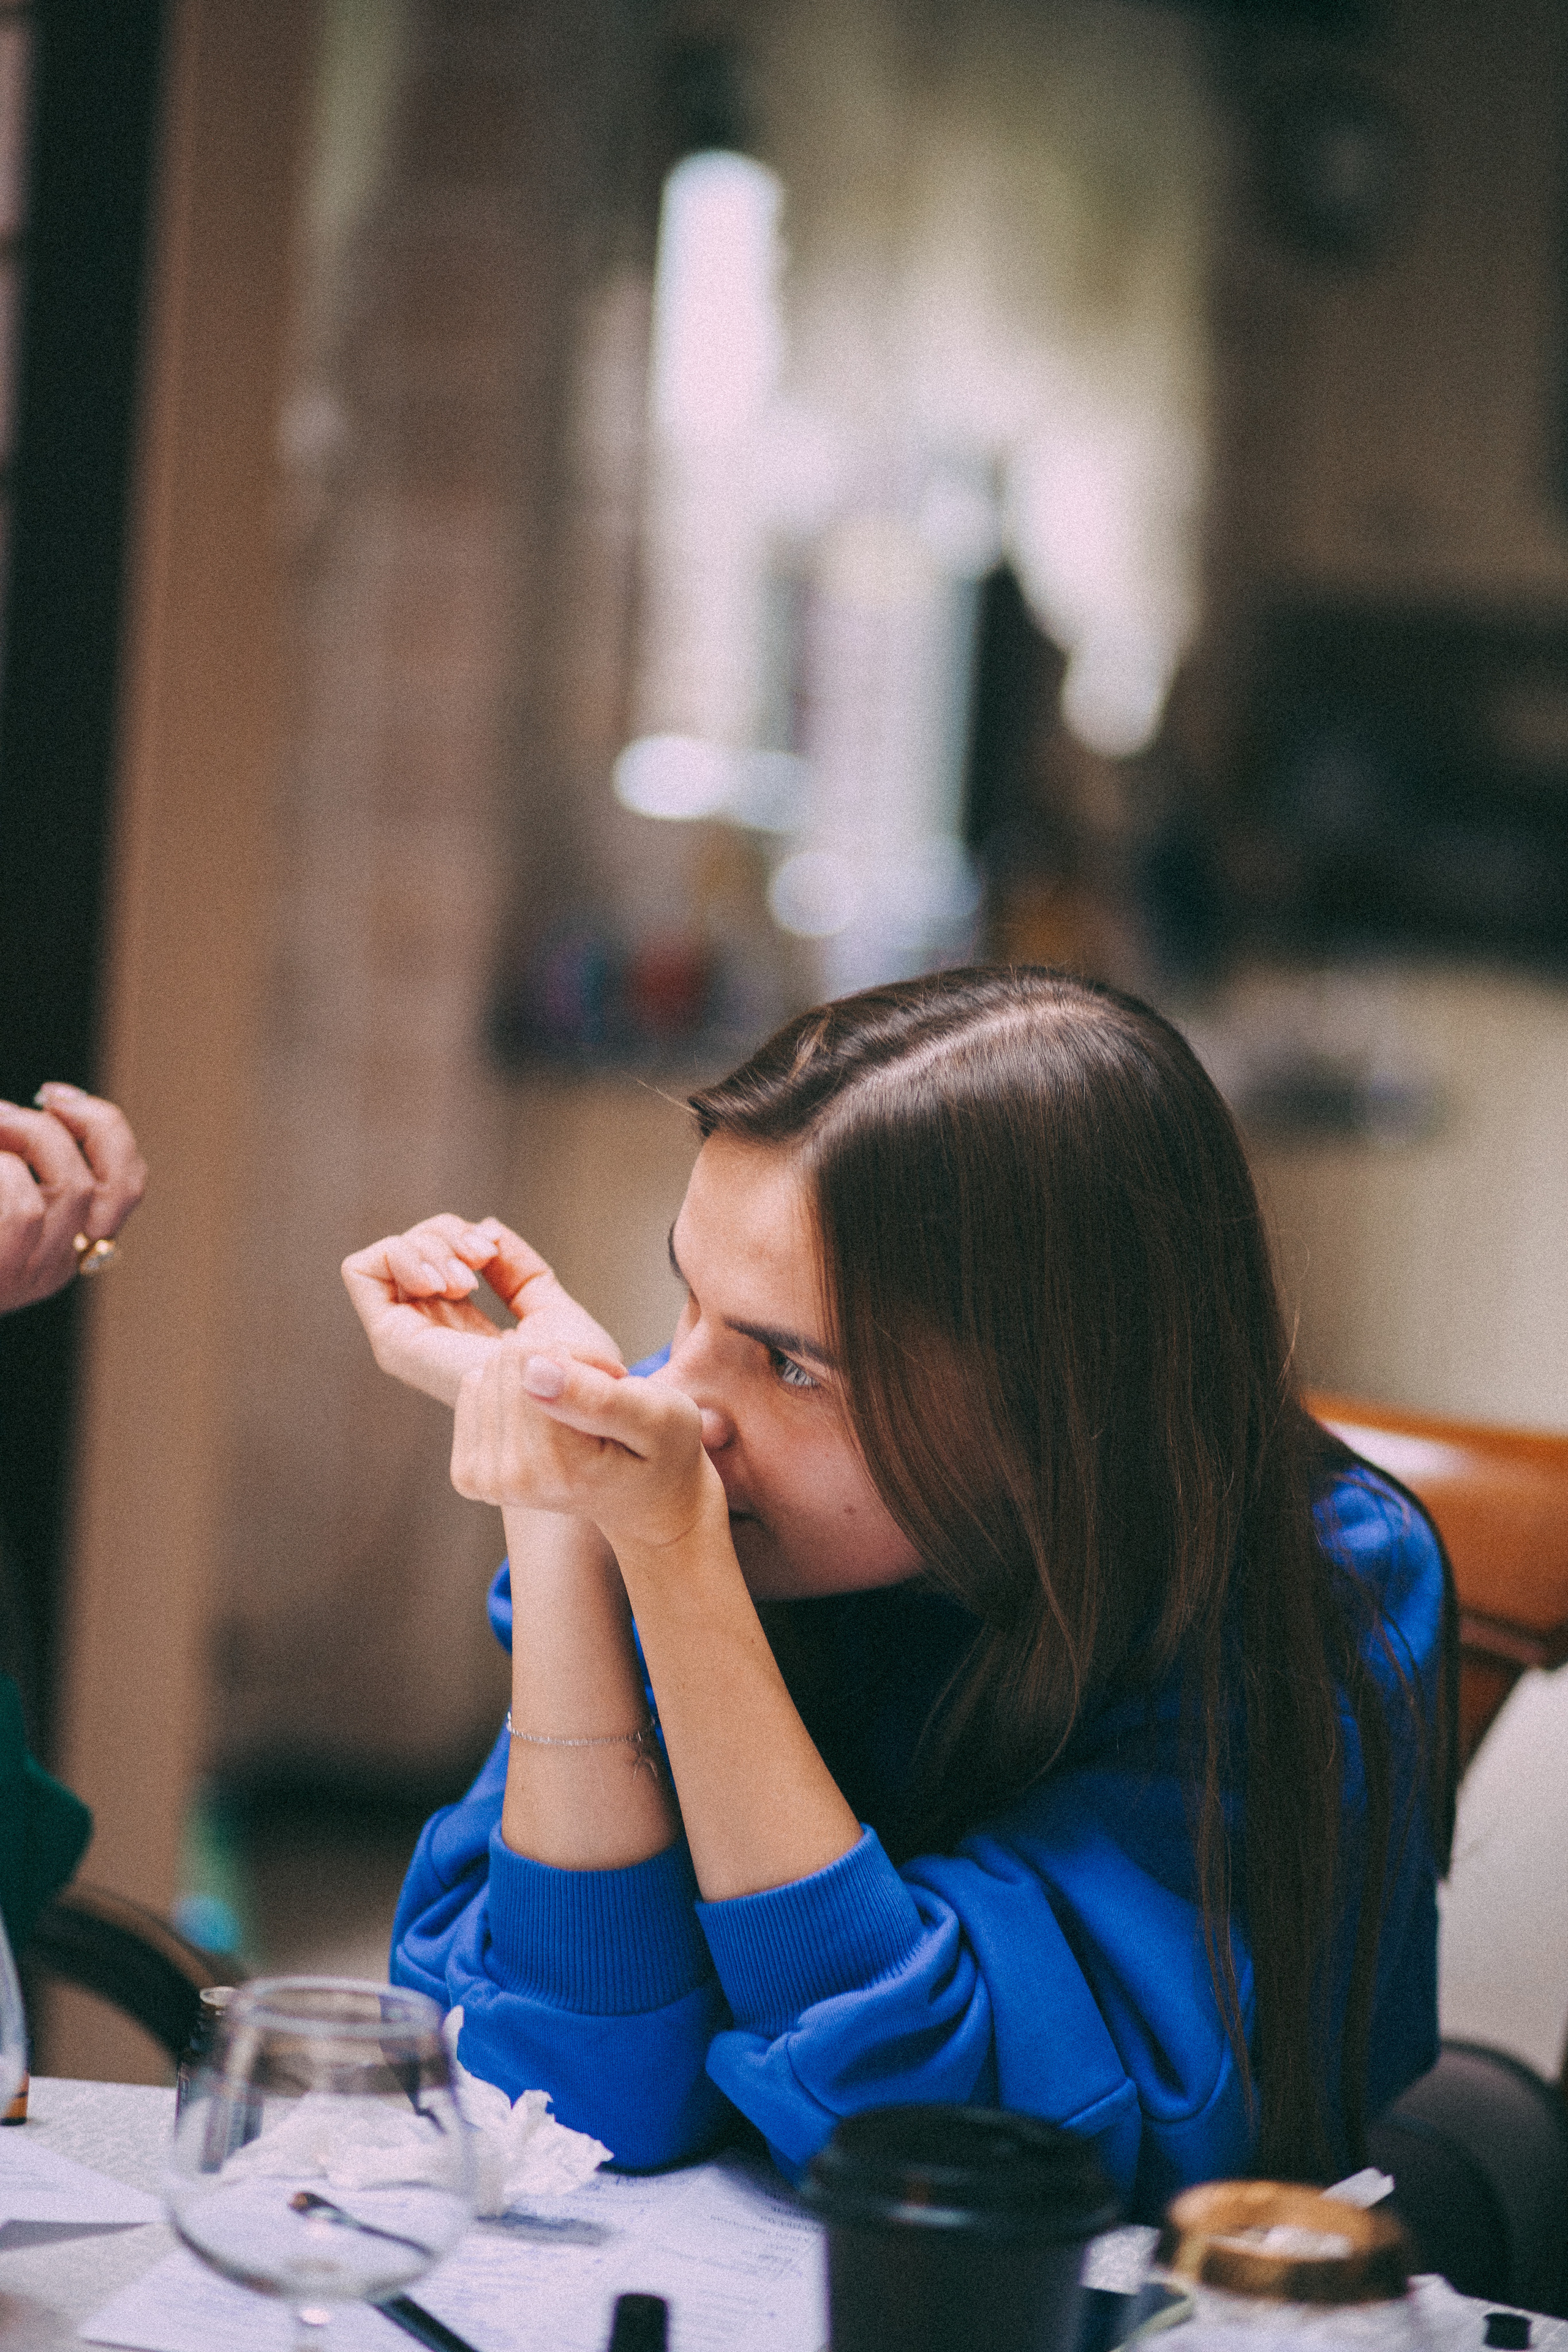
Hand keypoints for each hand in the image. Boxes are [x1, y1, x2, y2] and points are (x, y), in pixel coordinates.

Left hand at [0, 1086, 146, 1313]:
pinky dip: (6, 1167)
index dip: (105, 1128)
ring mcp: (35, 1275)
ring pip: (76, 1187)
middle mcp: (60, 1264)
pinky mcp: (4, 1273)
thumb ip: (26, 1159)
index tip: (56, 1096)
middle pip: (124, 1185)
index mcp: (63, 1244)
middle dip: (92, 1125)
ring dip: (35, 1134)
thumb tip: (52, 1105)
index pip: (127, 1183)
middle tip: (42, 1098)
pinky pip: (28, 1207)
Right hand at [342, 1216, 622, 1408]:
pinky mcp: (392, 1340)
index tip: (489, 1252)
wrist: (573, 1398)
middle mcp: (425, 1329)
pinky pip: (361, 1270)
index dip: (456, 1236)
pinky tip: (440, 1279)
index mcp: (457, 1322)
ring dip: (428, 1245)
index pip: (431, 1252)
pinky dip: (398, 1255)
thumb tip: (488, 1229)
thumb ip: (517, 1268)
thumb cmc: (572, 1371)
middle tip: (479, 1260)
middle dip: (445, 1235)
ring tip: (466, 1278)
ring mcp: (405, 1336)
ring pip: (386, 1253)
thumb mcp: (547, 1303)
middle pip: (408, 1246)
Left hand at [451, 1346, 725, 1555]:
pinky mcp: (469, 1473)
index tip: (614, 1381)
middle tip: (597, 1394)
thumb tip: (532, 1370)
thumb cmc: (661, 1453)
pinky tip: (547, 1415)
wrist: (643, 1501)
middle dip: (555, 1362)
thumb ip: (598, 1396)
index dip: (578, 1355)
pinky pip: (472, 1389)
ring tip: (576, 1408)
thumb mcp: (656, 1416)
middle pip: (506, 1364)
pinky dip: (511, 1390)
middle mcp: (511, 1480)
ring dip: (536, 1375)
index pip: (532, 1360)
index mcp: (557, 1467)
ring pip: (489, 1371)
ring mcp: (485, 1481)